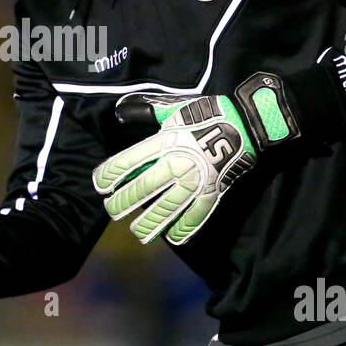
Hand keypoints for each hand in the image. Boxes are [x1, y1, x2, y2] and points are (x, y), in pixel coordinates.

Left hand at [91, 73, 298, 245]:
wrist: (245, 122)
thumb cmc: (206, 112)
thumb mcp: (173, 108)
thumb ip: (147, 112)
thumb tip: (122, 111)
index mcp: (165, 141)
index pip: (128, 161)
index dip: (110, 174)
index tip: (100, 185)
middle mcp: (177, 163)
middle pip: (143, 188)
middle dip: (124, 202)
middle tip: (111, 211)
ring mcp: (196, 180)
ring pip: (167, 207)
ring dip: (150, 222)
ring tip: (137, 231)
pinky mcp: (214, 191)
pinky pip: (196, 214)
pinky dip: (185, 228)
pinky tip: (173, 237)